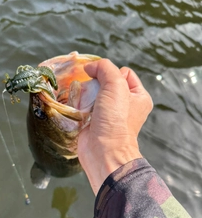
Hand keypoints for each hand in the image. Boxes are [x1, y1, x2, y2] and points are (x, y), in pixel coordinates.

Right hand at [78, 59, 152, 194]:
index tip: (107, 85)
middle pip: (106, 81)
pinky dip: (80, 104)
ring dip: (87, 94)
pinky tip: (80, 109)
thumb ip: (105, 68)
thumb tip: (89, 67)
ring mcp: (109, 114)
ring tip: (86, 104)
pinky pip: (85, 104)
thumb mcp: (116, 85)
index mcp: (138, 96)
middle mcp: (125, 104)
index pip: (124, 72)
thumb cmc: (115, 120)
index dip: (112, 74)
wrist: (103, 151)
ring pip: (93, 92)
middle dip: (97, 84)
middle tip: (95, 95)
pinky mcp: (94, 121)